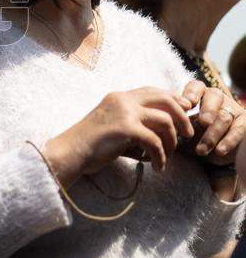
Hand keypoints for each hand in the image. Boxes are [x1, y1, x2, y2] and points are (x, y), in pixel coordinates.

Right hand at [45, 87, 195, 185]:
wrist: (69, 153)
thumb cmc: (90, 145)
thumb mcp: (113, 127)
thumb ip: (134, 124)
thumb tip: (161, 133)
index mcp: (119, 97)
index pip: (154, 91)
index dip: (174, 100)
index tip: (186, 112)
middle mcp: (123, 100)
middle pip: (165, 100)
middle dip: (182, 117)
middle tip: (188, 135)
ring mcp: (124, 112)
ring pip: (164, 121)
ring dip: (171, 142)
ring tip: (168, 157)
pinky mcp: (125, 128)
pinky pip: (154, 141)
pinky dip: (160, 156)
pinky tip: (157, 167)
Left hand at [181, 81, 244, 165]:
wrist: (214, 154)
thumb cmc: (193, 138)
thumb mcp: (183, 130)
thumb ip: (174, 125)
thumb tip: (161, 128)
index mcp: (199, 95)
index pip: (196, 86)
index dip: (192, 92)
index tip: (188, 105)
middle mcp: (217, 99)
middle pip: (214, 96)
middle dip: (208, 109)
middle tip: (203, 122)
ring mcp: (232, 110)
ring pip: (224, 117)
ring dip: (212, 135)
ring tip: (201, 151)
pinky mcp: (244, 123)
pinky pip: (238, 130)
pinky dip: (228, 142)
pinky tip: (219, 151)